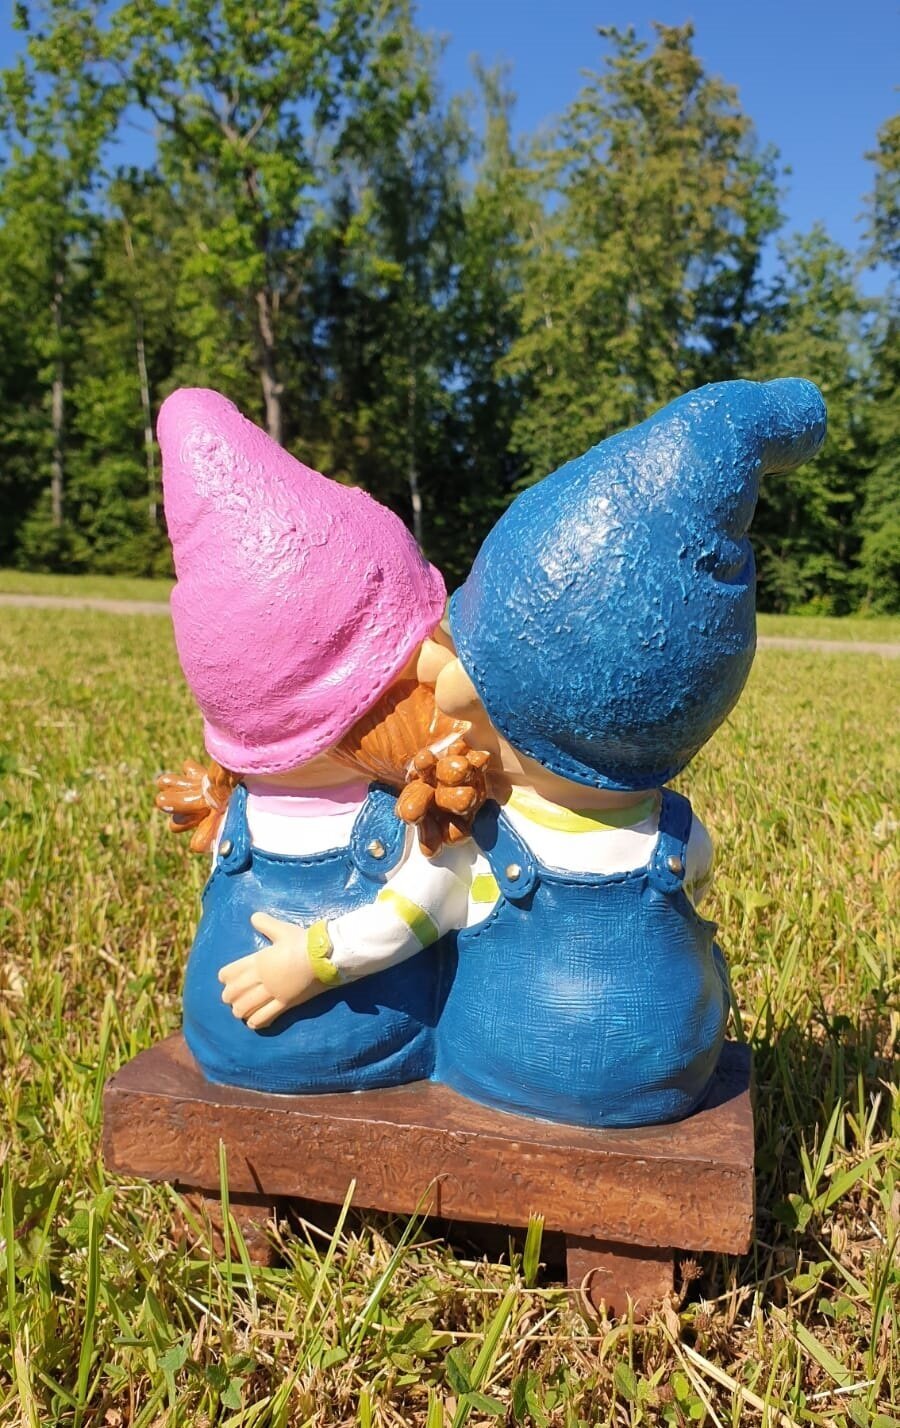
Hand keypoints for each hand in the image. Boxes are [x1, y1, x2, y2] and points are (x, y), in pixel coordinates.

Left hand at [218, 913, 322, 1029]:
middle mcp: (263, 979)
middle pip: (236, 992)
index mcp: (259, 960)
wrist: (326, 956)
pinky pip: (267, 1016)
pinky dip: (257, 1022)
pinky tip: (253, 1023)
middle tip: (229, 998)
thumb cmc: (304, 941)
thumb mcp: (283, 929)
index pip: (232, 972)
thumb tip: (254, 917)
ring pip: (248, 1007)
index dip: (225, 977)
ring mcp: (274, 993)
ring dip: (240, 1010)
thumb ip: (266, 924)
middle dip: (229, 996)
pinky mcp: (286, 1003)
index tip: (224, 979)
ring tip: (239, 1011)